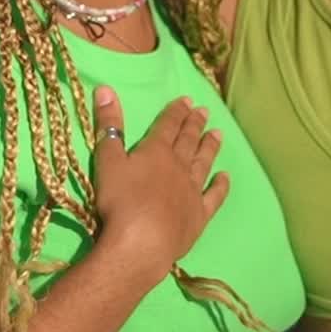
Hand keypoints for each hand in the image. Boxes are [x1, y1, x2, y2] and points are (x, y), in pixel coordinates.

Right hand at [92, 86, 228, 281]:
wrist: (141, 244)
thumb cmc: (119, 202)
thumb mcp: (107, 160)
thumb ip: (108, 125)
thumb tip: (105, 87)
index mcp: (156, 151)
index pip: (168, 125)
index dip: (176, 111)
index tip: (187, 100)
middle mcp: (178, 166)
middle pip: (188, 140)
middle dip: (195, 124)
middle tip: (204, 111)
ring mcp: (192, 191)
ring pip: (203, 163)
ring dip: (210, 147)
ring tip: (218, 133)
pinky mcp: (199, 215)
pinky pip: (214, 196)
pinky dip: (221, 186)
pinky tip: (225, 177)